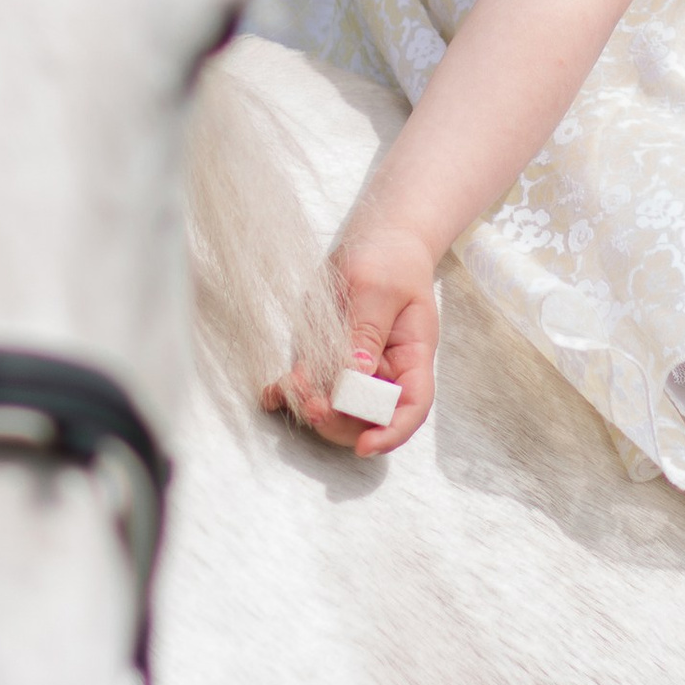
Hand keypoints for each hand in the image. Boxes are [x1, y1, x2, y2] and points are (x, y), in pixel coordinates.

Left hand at [265, 215, 438, 454]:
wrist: (379, 239)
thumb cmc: (390, 260)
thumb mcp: (379, 288)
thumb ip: (367, 330)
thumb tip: (356, 372)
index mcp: (412, 358)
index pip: (411, 407)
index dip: (391, 433)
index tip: (365, 445)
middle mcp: (386, 371)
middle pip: (369, 417)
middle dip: (340, 421)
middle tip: (314, 406)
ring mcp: (355, 367)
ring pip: (336, 406)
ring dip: (312, 406)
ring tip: (290, 390)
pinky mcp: (327, 356)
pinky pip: (310, 383)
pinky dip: (291, 392)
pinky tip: (273, 393)